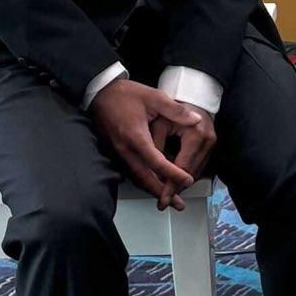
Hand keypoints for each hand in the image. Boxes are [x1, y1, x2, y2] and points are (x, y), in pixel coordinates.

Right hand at [90, 78, 200, 210]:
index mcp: (136, 137)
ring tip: (167, 199)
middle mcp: (125, 150)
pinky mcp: (114, 153)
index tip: (187, 180)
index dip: (173, 174)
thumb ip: (175, 110)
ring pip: (136, 178)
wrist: (99, 92)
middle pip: (145, 178)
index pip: (158, 163)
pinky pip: (129, 173)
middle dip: (162, 192)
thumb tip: (196, 119)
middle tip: (177, 203)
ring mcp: (117, 153)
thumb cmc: (125, 93)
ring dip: (152, 189)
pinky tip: (151, 183)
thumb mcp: (154, 96)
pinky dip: (142, 181)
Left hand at [153, 104, 216, 211]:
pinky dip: (188, 174)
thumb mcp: (160, 121)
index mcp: (196, 134)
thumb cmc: (173, 103)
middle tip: (163, 201)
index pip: (182, 167)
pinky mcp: (212, 145)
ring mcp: (212, 143)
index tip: (162, 198)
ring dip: (183, 184)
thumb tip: (151, 168)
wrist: (191, 94)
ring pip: (197, 172)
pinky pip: (199, 165)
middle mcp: (208, 140)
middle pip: (192, 173)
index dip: (171, 185)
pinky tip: (177, 181)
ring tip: (168, 194)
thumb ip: (156, 144)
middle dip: (177, 188)